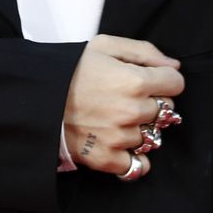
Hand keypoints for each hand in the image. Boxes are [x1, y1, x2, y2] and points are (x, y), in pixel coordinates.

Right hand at [63, 35, 183, 178]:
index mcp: (134, 81)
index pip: (176, 83)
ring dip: (140, 129)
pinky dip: (133, 158)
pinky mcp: (108, 158)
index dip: (163, 79)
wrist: (36, 98)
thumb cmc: (70, 69)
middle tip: (126, 98)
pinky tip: (119, 144)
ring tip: (116, 119)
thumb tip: (174, 66)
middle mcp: (132, 111)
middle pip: (166, 110)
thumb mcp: (104, 46)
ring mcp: (121, 138)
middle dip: (152, 102)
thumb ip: (144, 51)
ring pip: (152, 136)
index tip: (149, 80)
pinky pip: (138, 166)